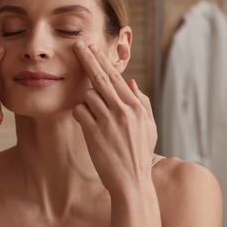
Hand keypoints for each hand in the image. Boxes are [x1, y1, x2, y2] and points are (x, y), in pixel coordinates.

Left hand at [72, 41, 156, 194]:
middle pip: (101, 78)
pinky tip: (87, 124)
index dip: (102, 60)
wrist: (131, 181)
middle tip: (77, 45)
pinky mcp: (94, 132)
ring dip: (87, 101)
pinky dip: (80, 114)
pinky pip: (80, 112)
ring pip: (88, 95)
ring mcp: (108, 121)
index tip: (92, 47)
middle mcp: (123, 110)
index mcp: (136, 106)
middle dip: (88, 58)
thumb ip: (141, 102)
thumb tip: (131, 82)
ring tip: (95, 117)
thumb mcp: (148, 127)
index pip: (116, 77)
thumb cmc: (139, 154)